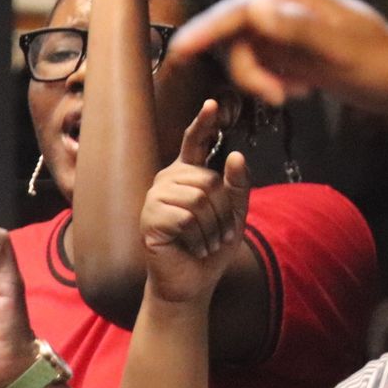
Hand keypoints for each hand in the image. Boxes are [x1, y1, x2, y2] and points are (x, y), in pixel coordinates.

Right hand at [142, 99, 250, 304]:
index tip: (213, 103)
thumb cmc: (212, 249)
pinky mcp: (149, 219)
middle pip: (208, 180)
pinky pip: (185, 216)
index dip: (204, 123)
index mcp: (188, 175)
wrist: (191, 283)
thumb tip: (236, 155)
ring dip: (211, 227)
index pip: (195, 142)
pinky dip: (198, 236)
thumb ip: (238, 186)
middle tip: (218, 235)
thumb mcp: (235, 215)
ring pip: (198, 197)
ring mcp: (155, 198)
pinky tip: (193, 247)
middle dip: (222, 212)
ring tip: (206, 242)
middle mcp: (169, 181)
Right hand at [168, 0, 387, 113]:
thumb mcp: (340, 48)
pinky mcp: (293, 53)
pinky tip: (296, 93)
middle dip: (245, 68)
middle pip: (239, 34)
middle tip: (268, 97)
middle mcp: (290, 9)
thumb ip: (297, 29)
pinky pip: (263, 66)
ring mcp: (291, 32)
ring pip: (248, 53)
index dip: (209, 28)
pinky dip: (270, 83)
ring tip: (288, 97)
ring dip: (260, 80)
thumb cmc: (378, 65)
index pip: (241, 8)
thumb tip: (256, 12)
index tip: (181, 50)